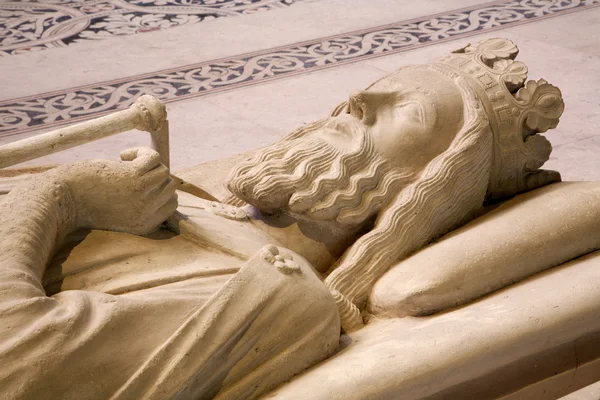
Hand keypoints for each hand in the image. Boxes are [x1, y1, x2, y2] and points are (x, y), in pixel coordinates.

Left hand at [59, 147, 177, 234]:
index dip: (159, 190)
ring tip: (126, 164)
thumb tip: (162, 174)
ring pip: (163, 170)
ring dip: (147, 163)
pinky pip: (154, 157)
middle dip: (154, 176)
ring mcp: (143, 195)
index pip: (171, 204)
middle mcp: (148, 212)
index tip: (141, 184)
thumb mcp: (119, 209)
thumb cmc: (85, 203)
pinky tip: (122, 156)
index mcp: (145, 225)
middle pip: (170, 186)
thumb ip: (141, 200)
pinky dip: (141, 152)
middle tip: (131, 173)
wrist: (59, 199)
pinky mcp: (135, 177)